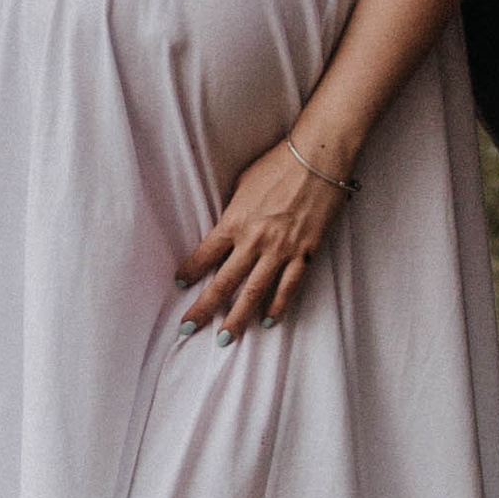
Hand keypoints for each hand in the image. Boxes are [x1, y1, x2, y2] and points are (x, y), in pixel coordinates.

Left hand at [176, 134, 350, 339]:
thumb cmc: (278, 164)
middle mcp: (255, 241)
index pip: (205, 254)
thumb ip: (234, 211)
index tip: (180, 283)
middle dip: (204, 308)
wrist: (318, 159)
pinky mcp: (305, 253)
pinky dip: (279, 306)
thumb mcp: (243, 184)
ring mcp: (281, 250)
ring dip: (238, 318)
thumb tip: (228, 226)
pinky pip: (289, 287)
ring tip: (225, 339)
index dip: (190, 271)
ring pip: (254, 293)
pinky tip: (269, 321)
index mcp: (235, 222)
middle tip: (188, 328)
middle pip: (224, 282)